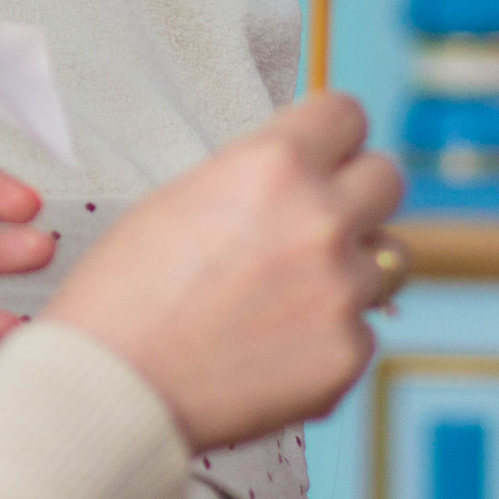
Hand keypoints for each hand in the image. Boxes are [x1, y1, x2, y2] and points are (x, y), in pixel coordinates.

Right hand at [45, 92, 402, 450]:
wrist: (110, 383)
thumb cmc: (124, 289)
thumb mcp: (184, 197)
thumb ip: (258, 180)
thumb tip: (304, 180)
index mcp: (273, 164)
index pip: (348, 115)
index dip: (330, 136)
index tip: (323, 154)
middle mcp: (321, 218)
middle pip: (388, 180)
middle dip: (357, 195)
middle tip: (316, 222)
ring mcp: (342, 290)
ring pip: (385, 260)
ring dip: (347, 270)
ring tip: (283, 297)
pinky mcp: (349, 354)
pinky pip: (360, 330)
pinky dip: (326, 337)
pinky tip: (270, 350)